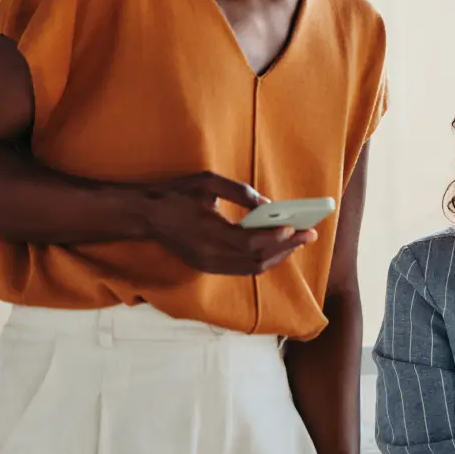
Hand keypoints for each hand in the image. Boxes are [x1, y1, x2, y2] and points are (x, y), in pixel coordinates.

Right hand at [144, 172, 316, 274]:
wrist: (145, 214)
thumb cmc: (177, 194)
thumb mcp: (207, 183)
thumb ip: (239, 193)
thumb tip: (268, 206)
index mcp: (208, 233)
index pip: (250, 243)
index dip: (275, 237)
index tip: (296, 227)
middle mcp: (209, 255)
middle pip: (256, 260)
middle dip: (286, 248)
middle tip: (309, 235)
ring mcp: (207, 265)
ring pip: (251, 270)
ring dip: (277, 257)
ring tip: (297, 241)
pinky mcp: (207, 267)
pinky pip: (242, 270)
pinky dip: (262, 260)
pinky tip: (276, 248)